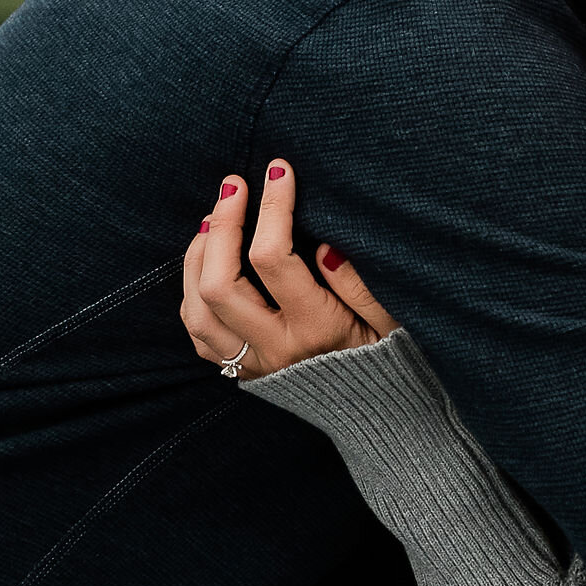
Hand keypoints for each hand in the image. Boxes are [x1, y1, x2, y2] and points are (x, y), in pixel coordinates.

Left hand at [180, 160, 396, 377]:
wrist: (381, 414)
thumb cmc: (391, 358)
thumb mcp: (391, 320)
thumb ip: (358, 284)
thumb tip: (323, 245)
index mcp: (315, 331)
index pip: (273, 259)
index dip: (271, 206)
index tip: (279, 171)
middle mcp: (276, 349)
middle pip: (220, 284)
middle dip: (222, 225)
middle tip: (234, 187)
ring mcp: (255, 364)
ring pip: (198, 310)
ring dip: (196, 258)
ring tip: (213, 220)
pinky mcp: (245, 372)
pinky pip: (199, 334)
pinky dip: (193, 292)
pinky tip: (205, 263)